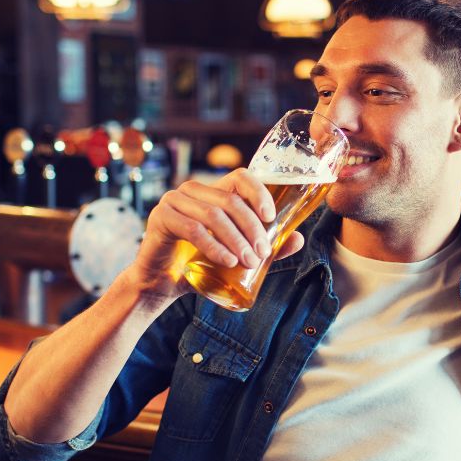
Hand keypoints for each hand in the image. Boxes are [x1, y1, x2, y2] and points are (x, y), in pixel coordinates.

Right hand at [127, 168, 305, 305]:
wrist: (162, 283)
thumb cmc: (198, 265)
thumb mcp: (235, 254)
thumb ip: (262, 246)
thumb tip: (298, 239)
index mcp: (211, 191)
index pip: (240, 177)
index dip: (258, 192)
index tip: (270, 216)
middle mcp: (192, 190)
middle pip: (230, 200)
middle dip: (252, 227)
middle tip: (263, 253)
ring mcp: (174, 201)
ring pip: (214, 215)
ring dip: (236, 240)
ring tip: (249, 261)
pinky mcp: (161, 217)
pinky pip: (193, 230)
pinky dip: (214, 247)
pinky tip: (228, 262)